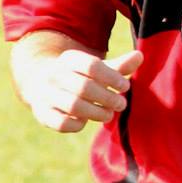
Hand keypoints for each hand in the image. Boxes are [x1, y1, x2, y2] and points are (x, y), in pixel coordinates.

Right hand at [15, 47, 141, 133]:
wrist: (43, 85)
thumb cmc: (79, 77)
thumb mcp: (97, 69)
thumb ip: (119, 66)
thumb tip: (139, 57)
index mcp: (68, 59)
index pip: (92, 66)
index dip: (112, 77)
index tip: (125, 86)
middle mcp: (53, 75)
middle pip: (83, 87)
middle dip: (107, 98)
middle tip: (121, 104)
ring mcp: (45, 95)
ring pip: (73, 106)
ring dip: (96, 112)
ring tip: (109, 115)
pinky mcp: (42, 114)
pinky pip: (62, 123)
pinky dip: (78, 125)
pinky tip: (85, 122)